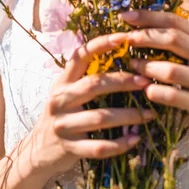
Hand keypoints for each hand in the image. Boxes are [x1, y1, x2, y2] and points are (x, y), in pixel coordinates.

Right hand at [31, 32, 156, 175]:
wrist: (38, 151)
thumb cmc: (62, 115)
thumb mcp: (67, 91)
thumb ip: (86, 76)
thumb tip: (122, 57)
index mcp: (62, 81)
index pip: (80, 55)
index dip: (101, 44)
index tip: (124, 37)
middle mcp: (60, 99)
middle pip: (94, 85)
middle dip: (123, 81)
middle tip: (146, 81)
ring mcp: (64, 124)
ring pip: (100, 117)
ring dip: (128, 115)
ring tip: (150, 114)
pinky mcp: (69, 147)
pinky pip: (99, 147)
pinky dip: (119, 144)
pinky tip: (135, 139)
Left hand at [120, 10, 188, 143]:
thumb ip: (181, 42)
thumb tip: (143, 26)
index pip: (175, 21)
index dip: (148, 16)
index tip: (125, 16)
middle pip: (173, 39)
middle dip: (145, 37)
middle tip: (125, 40)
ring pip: (171, 70)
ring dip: (146, 67)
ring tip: (132, 66)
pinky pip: (173, 96)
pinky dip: (155, 92)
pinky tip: (146, 91)